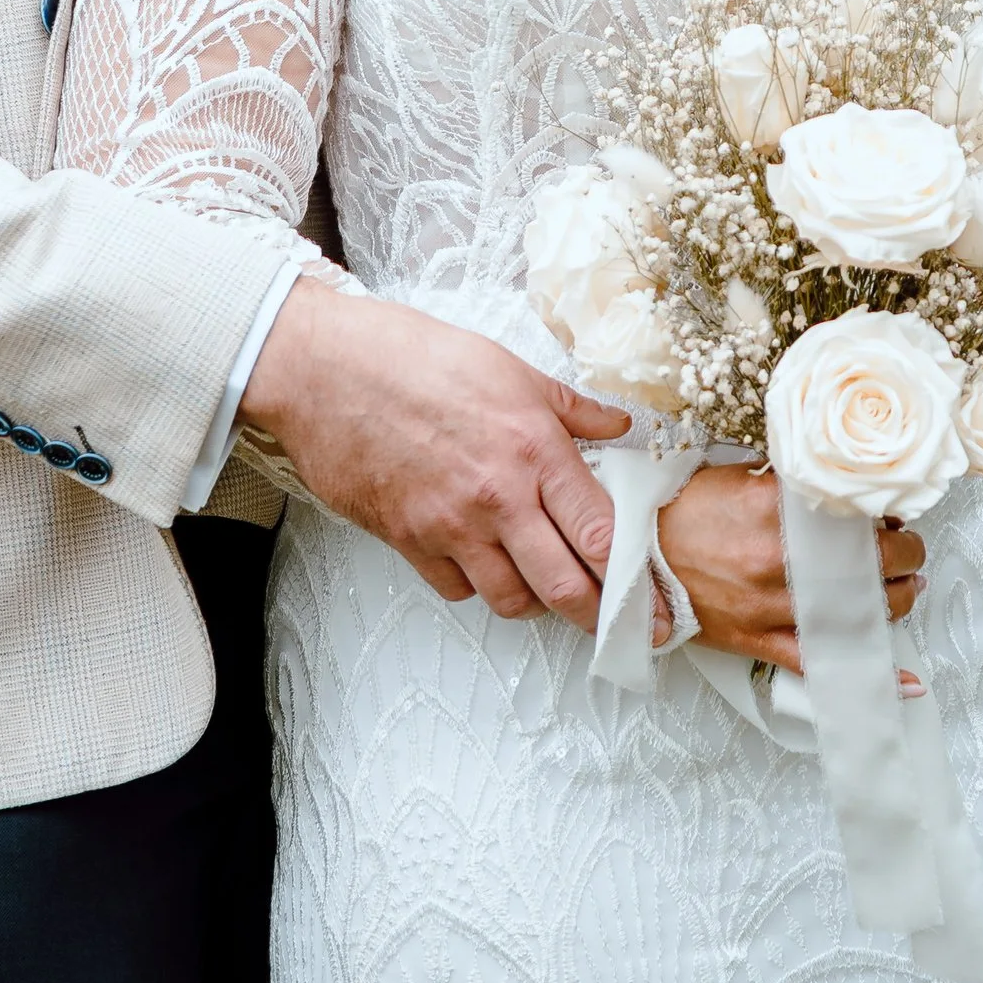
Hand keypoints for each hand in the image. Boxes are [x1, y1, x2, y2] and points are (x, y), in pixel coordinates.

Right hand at [240, 276, 629, 626]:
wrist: (324, 367)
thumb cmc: (411, 355)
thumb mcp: (506, 366)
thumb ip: (570, 408)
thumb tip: (620, 425)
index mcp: (533, 449)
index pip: (602, 535)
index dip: (637, 583)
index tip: (658, 608)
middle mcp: (498, 497)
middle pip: (566, 588)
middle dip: (600, 617)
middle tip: (618, 627)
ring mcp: (450, 526)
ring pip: (512, 601)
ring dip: (535, 601)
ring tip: (545, 582)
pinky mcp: (408, 541)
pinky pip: (456, 589)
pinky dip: (475, 584)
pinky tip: (481, 560)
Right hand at [656, 466, 924, 672]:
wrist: (635, 553)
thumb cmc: (683, 511)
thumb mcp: (736, 476)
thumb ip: (789, 484)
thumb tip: (837, 491)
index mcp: (774, 509)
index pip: (855, 512)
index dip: (884, 513)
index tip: (891, 513)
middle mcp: (778, 559)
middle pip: (871, 562)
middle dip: (903, 555)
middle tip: (908, 549)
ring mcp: (771, 605)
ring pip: (858, 612)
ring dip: (895, 601)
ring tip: (904, 589)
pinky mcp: (760, 639)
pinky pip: (819, 663)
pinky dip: (867, 673)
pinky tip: (905, 681)